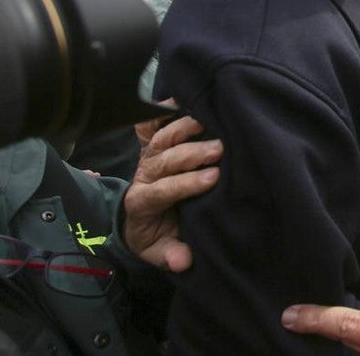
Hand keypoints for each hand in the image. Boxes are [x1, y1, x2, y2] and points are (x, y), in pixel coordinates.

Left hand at [124, 105, 222, 271]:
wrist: (141, 220)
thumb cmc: (158, 236)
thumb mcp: (160, 252)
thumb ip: (170, 255)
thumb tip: (183, 260)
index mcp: (142, 203)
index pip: (162, 190)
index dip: (186, 183)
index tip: (213, 178)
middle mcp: (143, 175)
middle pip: (162, 159)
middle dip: (191, 153)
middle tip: (219, 149)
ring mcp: (147, 157)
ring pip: (159, 138)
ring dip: (182, 128)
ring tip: (207, 121)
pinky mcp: (153, 145)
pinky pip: (151, 123)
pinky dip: (162, 109)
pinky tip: (179, 98)